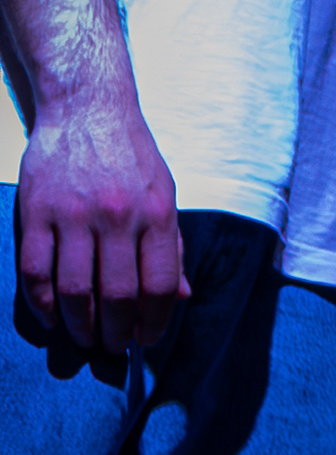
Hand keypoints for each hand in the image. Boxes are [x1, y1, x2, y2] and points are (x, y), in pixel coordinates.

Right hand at [13, 83, 183, 354]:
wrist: (86, 107)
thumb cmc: (131, 155)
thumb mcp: (165, 194)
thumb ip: (172, 247)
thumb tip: (181, 297)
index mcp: (156, 213)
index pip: (159, 285)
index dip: (155, 322)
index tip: (148, 338)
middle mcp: (117, 216)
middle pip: (118, 295)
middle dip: (117, 333)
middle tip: (115, 348)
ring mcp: (73, 214)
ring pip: (74, 290)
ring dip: (79, 325)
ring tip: (84, 339)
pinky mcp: (36, 211)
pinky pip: (35, 271)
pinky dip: (42, 304)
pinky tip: (51, 318)